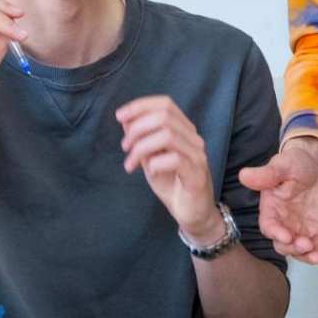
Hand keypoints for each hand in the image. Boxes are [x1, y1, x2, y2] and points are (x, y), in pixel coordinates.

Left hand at [117, 96, 218, 236]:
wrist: (191, 213)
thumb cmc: (172, 183)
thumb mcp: (150, 157)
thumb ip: (141, 139)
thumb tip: (126, 119)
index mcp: (184, 131)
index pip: (165, 104)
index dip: (140, 106)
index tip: (120, 116)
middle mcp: (194, 139)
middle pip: (165, 116)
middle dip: (137, 128)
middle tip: (125, 147)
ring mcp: (197, 156)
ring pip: (168, 135)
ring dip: (141, 147)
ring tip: (131, 163)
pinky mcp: (197, 175)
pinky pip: (175, 159)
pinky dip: (155, 163)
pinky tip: (150, 172)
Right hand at [238, 137, 317, 263]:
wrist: (317, 166)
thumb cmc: (295, 164)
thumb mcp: (282, 165)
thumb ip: (266, 174)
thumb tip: (244, 175)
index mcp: (271, 210)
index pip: (269, 226)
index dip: (276, 233)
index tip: (285, 236)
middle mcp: (284, 224)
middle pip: (284, 245)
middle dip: (294, 248)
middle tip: (306, 244)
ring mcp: (301, 230)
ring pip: (301, 251)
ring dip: (309, 256)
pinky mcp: (317, 232)